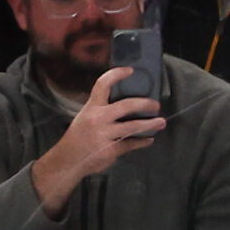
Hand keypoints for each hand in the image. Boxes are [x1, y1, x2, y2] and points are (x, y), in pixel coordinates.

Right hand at [29, 65, 163, 219]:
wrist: (69, 159)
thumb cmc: (79, 136)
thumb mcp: (86, 118)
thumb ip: (103, 111)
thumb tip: (127, 105)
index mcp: (91, 107)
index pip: (102, 85)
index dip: (116, 75)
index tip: (130, 70)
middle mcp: (98, 118)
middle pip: (126, 105)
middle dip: (145, 103)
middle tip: (155, 105)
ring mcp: (105, 134)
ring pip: (134, 126)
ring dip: (150, 124)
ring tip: (161, 122)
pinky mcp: (112, 149)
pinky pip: (132, 144)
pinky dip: (142, 141)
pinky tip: (149, 139)